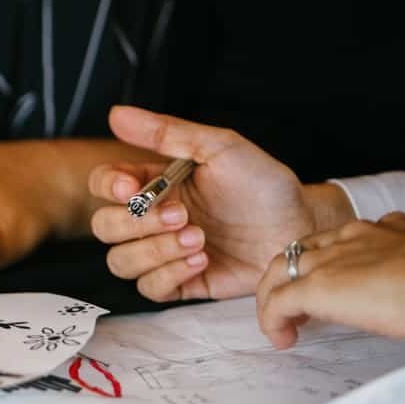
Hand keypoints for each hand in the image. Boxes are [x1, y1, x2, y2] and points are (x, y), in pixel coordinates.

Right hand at [89, 106, 350, 300]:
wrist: (300, 228)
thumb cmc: (264, 185)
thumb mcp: (220, 147)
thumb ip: (167, 132)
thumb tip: (117, 114)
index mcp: (154, 183)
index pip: (104, 184)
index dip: (109, 187)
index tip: (131, 189)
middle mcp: (152, 219)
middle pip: (104, 227)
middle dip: (137, 224)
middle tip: (182, 215)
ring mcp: (163, 252)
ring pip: (121, 262)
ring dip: (153, 251)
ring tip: (198, 240)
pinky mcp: (180, 283)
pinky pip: (148, 289)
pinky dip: (169, 275)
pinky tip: (201, 260)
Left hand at [256, 212, 404, 347]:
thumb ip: (404, 268)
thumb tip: (401, 288)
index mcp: (379, 229)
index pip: (332, 241)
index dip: (320, 266)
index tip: (324, 289)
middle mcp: (349, 236)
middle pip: (299, 252)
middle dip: (289, 280)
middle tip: (293, 310)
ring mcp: (330, 259)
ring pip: (280, 271)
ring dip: (275, 299)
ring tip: (282, 326)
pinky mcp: (317, 286)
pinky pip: (277, 302)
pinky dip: (272, 321)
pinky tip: (282, 338)